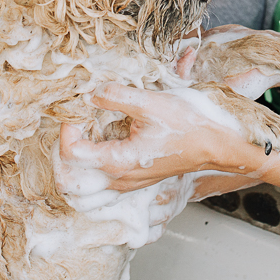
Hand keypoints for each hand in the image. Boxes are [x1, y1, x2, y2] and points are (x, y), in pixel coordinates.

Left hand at [56, 84, 262, 194]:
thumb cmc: (187, 126)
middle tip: (74, 126)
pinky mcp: (134, 180)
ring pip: (85, 186)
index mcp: (117, 163)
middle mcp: (118, 180)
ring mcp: (126, 184)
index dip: (67, 129)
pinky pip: (101, 183)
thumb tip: (90, 94)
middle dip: (64, 152)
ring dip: (77, 162)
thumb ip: (115, 96)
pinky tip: (103, 141)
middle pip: (70, 180)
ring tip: (84, 135)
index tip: (76, 110)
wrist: (214, 144)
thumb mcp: (149, 103)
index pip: (71, 154)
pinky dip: (92, 166)